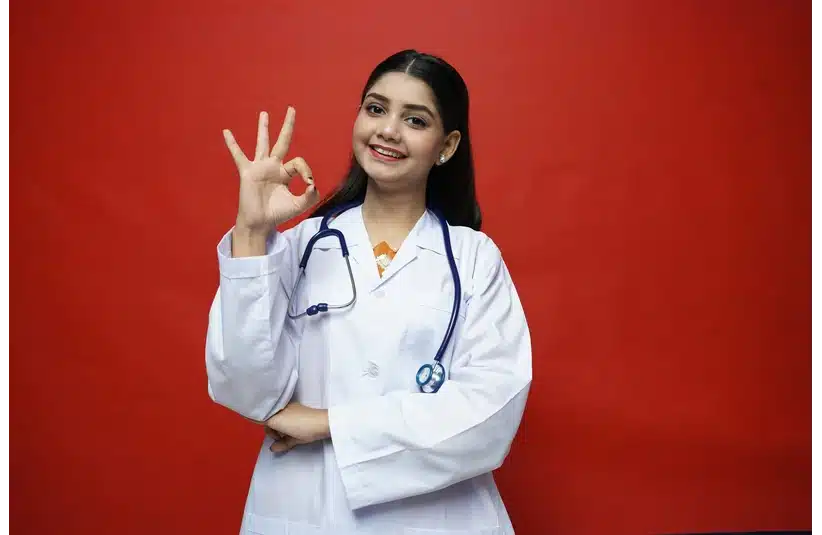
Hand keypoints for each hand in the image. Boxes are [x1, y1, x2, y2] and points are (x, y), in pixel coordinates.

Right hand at [223, 108, 320, 237]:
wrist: (260, 223)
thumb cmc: (278, 214)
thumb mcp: (298, 205)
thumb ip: (309, 196)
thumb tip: (313, 183)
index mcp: (286, 173)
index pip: (298, 161)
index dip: (306, 170)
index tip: (309, 183)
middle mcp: (273, 166)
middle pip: (283, 141)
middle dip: (288, 125)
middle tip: (292, 109)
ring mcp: (260, 167)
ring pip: (262, 143)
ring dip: (263, 128)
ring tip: (264, 114)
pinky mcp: (247, 172)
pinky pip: (239, 155)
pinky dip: (232, 144)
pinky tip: (226, 132)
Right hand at [264, 402, 329, 452]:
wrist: (322, 421)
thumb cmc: (306, 430)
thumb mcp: (292, 440)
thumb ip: (281, 444)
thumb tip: (273, 448)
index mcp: (275, 417)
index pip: (261, 420)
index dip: (267, 431)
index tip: (275, 439)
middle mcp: (279, 409)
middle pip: (269, 418)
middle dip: (273, 429)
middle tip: (281, 438)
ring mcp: (287, 406)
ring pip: (276, 414)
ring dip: (279, 424)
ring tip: (287, 433)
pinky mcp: (295, 405)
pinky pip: (283, 411)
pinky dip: (284, 419)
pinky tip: (292, 427)